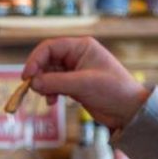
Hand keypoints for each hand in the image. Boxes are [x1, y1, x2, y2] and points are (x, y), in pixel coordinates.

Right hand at [21, 37, 150, 129]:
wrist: (130, 111)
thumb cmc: (113, 91)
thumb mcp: (83, 84)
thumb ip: (56, 82)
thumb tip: (32, 82)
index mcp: (81, 47)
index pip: (50, 47)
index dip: (35, 59)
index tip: (27, 76)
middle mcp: (77, 56)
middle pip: (47, 60)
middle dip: (39, 74)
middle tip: (33, 88)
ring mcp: (75, 71)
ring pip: (49, 74)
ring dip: (44, 85)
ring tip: (48, 97)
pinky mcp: (75, 85)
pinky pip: (54, 85)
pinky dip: (50, 93)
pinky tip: (53, 102)